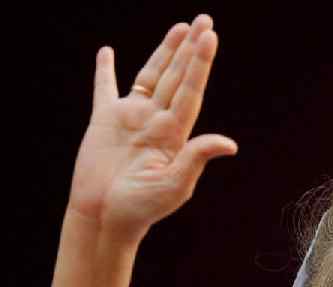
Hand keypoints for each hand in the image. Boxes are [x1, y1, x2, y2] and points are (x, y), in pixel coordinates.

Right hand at [67, 16, 236, 240]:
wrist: (104, 218)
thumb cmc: (140, 209)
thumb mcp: (174, 186)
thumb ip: (195, 159)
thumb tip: (228, 144)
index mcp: (173, 134)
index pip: (190, 91)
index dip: (200, 64)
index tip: (209, 37)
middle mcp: (155, 121)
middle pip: (177, 77)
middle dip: (190, 49)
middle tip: (204, 20)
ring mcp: (130, 119)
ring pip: (150, 76)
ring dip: (164, 52)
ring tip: (180, 28)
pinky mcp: (104, 121)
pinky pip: (105, 89)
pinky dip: (105, 71)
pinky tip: (108, 52)